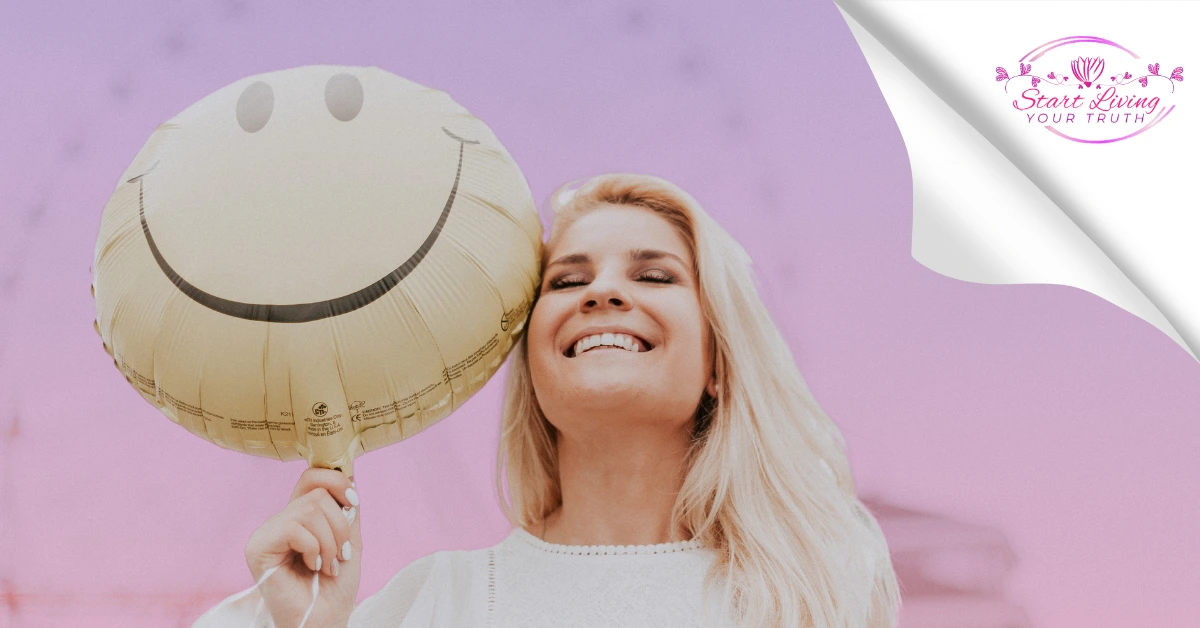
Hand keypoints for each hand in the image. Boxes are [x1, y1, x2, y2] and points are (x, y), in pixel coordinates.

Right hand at [245, 467, 361, 627]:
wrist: (326, 618)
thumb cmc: (336, 586)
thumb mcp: (349, 538)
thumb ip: (346, 508)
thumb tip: (349, 471)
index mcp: (300, 516)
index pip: (312, 476)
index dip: (337, 481)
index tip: (354, 503)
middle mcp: (281, 520)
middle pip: (316, 492)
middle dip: (340, 524)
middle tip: (340, 554)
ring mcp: (267, 532)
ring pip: (310, 509)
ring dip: (330, 541)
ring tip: (328, 565)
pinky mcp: (258, 547)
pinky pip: (294, 528)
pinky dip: (314, 549)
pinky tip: (313, 567)